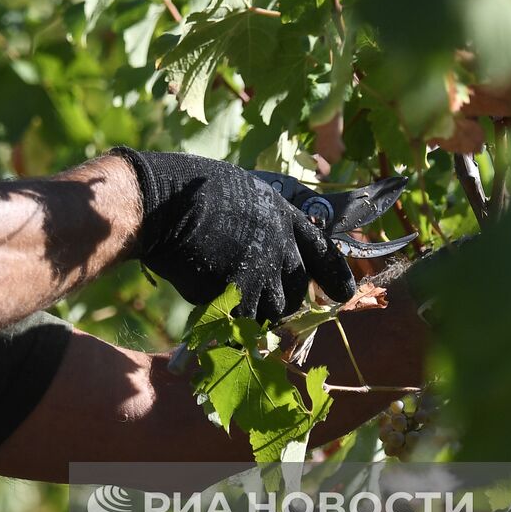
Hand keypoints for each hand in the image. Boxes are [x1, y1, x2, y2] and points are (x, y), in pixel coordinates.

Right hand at [112, 148, 355, 321]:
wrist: (166, 204)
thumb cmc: (194, 190)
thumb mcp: (244, 195)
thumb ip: (263, 222)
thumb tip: (267, 242)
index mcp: (285, 218)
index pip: (324, 254)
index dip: (335, 277)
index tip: (343, 294)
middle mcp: (282, 249)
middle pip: (295, 294)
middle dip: (281, 300)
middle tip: (258, 299)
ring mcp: (260, 274)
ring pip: (271, 313)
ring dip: (256, 313)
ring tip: (232, 303)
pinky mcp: (237, 296)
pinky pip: (242, 322)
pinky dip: (231, 321)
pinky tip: (214, 308)